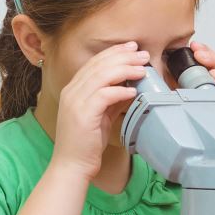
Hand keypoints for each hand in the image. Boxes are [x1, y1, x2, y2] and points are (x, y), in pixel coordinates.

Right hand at [48, 43, 148, 180]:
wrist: (72, 166)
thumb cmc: (86, 144)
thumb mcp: (101, 116)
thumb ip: (111, 100)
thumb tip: (130, 86)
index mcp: (73, 89)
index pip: (94, 63)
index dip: (114, 52)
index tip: (132, 48)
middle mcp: (71, 91)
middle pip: (99, 65)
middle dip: (123, 56)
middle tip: (142, 54)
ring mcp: (75, 102)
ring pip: (102, 76)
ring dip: (125, 69)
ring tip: (142, 69)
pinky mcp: (82, 114)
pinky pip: (104, 95)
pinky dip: (120, 91)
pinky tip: (133, 91)